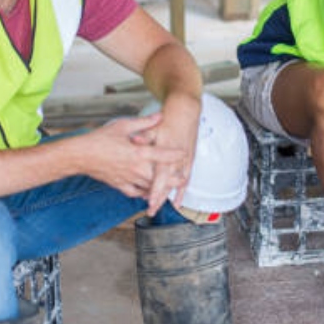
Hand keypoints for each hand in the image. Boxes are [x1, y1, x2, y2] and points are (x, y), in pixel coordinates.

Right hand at [84, 113, 185, 198]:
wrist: (80, 155)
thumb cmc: (100, 138)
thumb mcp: (123, 125)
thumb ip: (143, 122)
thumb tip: (159, 115)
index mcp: (137, 152)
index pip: (162, 154)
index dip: (175, 154)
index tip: (184, 153)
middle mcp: (135, 168)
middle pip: (160, 177)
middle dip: (173, 178)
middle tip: (184, 177)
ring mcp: (128, 179)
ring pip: (150, 188)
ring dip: (161, 189)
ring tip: (172, 188)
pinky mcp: (119, 185)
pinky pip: (135, 193)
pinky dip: (144, 194)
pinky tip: (148, 193)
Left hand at [133, 99, 199, 215]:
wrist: (186, 113)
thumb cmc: (168, 120)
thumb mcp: (153, 126)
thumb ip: (143, 134)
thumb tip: (135, 140)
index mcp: (166, 151)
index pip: (160, 175)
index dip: (155, 189)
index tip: (150, 200)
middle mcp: (176, 159)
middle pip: (167, 184)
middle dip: (159, 198)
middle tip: (151, 210)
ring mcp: (184, 161)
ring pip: (175, 184)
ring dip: (167, 197)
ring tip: (159, 208)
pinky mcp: (189, 161)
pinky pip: (185, 180)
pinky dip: (180, 192)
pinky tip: (176, 203)